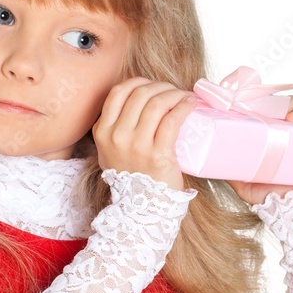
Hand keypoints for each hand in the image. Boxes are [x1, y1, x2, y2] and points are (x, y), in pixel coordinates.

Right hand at [92, 77, 198, 191]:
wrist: (142, 210)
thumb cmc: (133, 178)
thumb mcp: (111, 152)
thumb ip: (116, 128)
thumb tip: (140, 100)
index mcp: (103, 132)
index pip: (119, 92)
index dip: (139, 82)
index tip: (154, 86)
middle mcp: (116, 136)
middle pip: (140, 94)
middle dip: (161, 86)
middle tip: (173, 92)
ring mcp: (136, 146)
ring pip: (156, 103)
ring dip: (174, 94)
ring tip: (184, 97)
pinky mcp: (157, 154)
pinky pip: (172, 120)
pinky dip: (183, 106)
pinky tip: (190, 104)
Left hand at [226, 95, 292, 205]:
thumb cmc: (277, 199)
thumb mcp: (247, 184)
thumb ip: (232, 172)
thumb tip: (212, 162)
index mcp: (276, 135)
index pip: (271, 107)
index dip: (265, 100)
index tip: (254, 104)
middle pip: (289, 102)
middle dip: (283, 102)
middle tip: (277, 114)